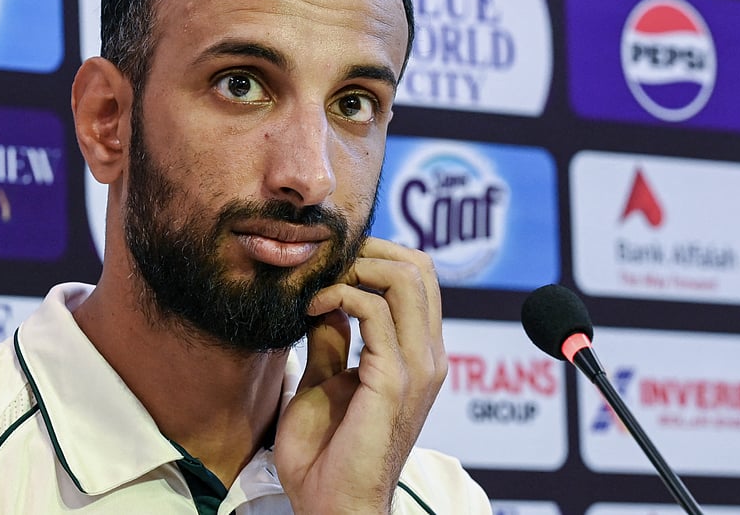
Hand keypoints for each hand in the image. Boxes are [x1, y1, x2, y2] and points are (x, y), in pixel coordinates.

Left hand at [273, 237, 446, 513]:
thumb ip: (333, 339)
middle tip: (325, 262)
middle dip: (368, 250)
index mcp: (417, 355)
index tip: (330, 261)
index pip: (418, 279)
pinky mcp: (395, 379)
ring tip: (318, 283)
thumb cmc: (326, 454)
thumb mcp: (324, 380)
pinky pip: (375, 311)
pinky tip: (311, 309)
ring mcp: (417, 367)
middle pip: (420, 268)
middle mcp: (428, 356)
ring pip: (406, 278)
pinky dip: (339, 295)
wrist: (331, 505)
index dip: (376, 255)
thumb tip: (328, 298)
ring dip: (355, 267)